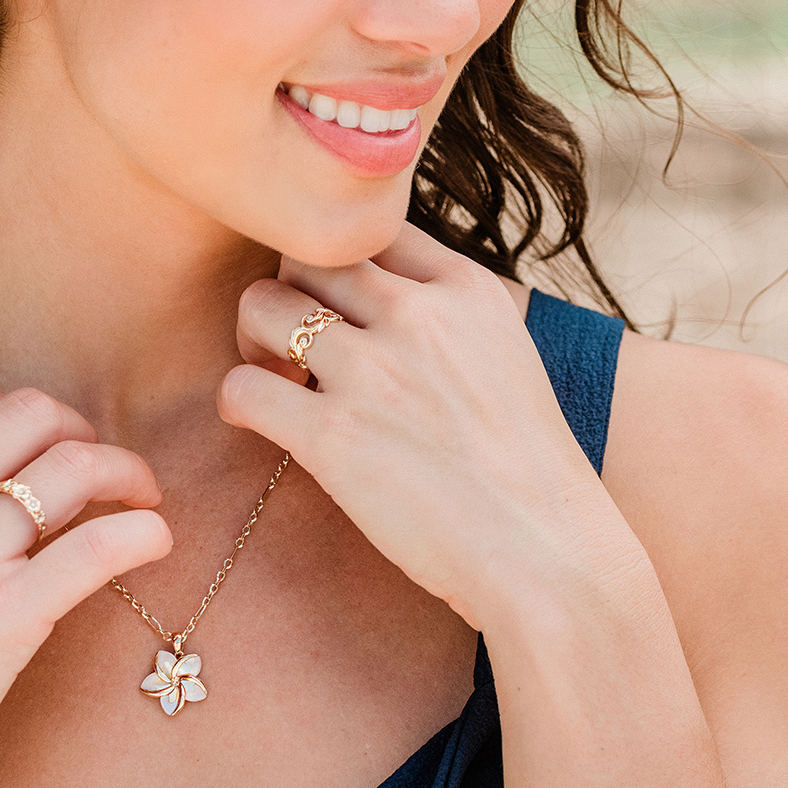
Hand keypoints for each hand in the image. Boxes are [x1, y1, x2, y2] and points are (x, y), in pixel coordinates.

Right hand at [0, 386, 171, 787]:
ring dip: (127, 472)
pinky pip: (100, 543)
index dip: (30, 423)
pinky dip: (144, 532)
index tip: (53, 455)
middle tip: (106, 472)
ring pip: (73, 466)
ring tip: (142, 501)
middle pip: (30, 413)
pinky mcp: (0, 618)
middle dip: (83, 430)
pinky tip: (155, 543)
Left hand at [218, 227, 646, 629]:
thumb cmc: (530, 475)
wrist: (549, 558)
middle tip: (291, 342)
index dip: (341, 264)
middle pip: (306, 255)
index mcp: (468, 290)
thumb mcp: (508, 358)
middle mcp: (419, 315)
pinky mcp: (334, 436)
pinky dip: (238, 401)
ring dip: (254, 339)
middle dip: (288, 291)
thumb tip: (382, 305)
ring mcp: (375, 372)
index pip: (371, 229)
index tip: (339, 306)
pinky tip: (260, 423)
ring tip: (277, 379)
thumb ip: (450, 319)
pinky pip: (242, 387)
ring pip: (261, 305)